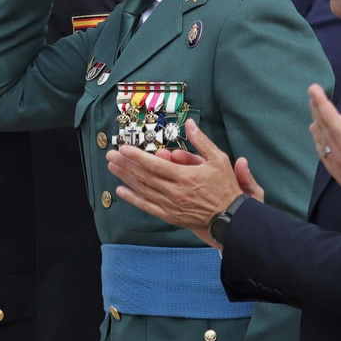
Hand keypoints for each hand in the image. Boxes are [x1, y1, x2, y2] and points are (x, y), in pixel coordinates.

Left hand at [105, 120, 241, 239]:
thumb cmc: (225, 186)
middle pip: (144, 176)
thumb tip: (190, 123)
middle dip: (126, 165)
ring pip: (143, 190)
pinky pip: (147, 206)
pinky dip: (132, 199)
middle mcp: (174, 191)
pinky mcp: (169, 216)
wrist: (230, 217)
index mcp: (184, 176)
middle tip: (111, 155)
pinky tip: (121, 190)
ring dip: (126, 178)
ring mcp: (170, 205)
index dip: (137, 156)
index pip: (154, 165)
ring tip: (112, 167)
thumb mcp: (218, 159)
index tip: (123, 149)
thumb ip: (202, 141)